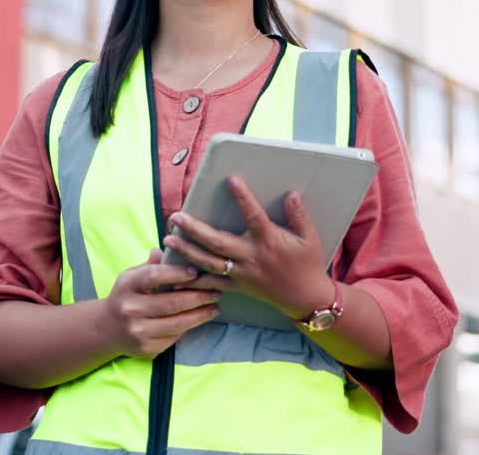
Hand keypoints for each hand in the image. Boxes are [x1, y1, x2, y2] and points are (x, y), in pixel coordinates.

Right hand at [101, 249, 222, 358]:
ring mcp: (138, 331)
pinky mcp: (146, 348)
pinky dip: (189, 328)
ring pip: (178, 323)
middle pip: (172, 302)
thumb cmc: (126, 296)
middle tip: (216, 291)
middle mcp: (130, 309)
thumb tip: (169, 247)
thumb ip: (151, 264)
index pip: (155, 276)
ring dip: (201, 315)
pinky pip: (174, 337)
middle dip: (199, 297)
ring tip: (215, 307)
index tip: (196, 272)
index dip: (178, 273)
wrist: (107, 329)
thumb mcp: (132, 276)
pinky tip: (199, 319)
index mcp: (127, 286)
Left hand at [163, 176, 335, 319]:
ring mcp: (242, 273)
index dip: (243, 198)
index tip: (231, 179)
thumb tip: (291, 193)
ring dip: (187, 251)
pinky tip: (175, 274)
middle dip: (195, 229)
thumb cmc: (308, 264)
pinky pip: (212, 284)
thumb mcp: (309, 237)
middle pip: (218, 242)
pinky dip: (194, 280)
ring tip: (168, 238)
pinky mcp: (237, 286)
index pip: (254, 216)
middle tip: (176, 216)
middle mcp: (251, 257)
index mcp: (269, 241)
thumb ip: (299, 215)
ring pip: (209, 263)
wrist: (305, 298)